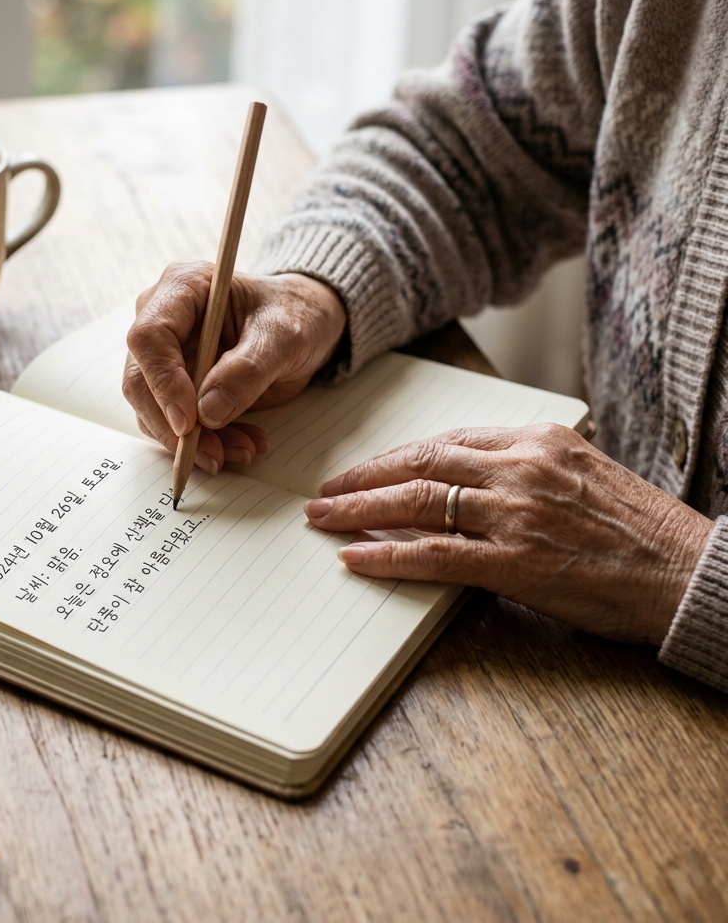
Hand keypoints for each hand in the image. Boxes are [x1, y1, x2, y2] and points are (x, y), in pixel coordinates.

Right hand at [123, 262, 346, 472]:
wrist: (305, 325)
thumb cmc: (296, 314)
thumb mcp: (284, 336)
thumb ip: (248, 370)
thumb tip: (206, 413)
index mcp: (183, 287)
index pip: (149, 337)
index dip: (163, 382)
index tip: (189, 422)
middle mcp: (163, 319)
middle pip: (141, 380)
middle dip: (175, 427)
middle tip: (214, 455)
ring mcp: (167, 355)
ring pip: (155, 410)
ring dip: (193, 442)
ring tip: (243, 450)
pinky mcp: (177, 386)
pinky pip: (175, 424)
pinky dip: (206, 443)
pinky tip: (242, 443)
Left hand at [304, 424, 713, 644]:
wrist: (690, 572)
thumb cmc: (641, 528)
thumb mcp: (583, 474)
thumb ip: (527, 468)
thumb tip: (474, 479)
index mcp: (537, 440)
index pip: (446, 440)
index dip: (397, 456)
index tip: (368, 468)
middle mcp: (520, 468)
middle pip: (420, 463)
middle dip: (364, 477)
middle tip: (326, 491)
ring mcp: (515, 513)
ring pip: (417, 501)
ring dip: (359, 510)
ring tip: (323, 517)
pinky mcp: (516, 561)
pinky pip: (435, 554)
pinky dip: (388, 554)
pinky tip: (356, 557)